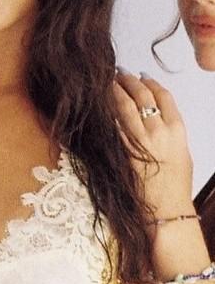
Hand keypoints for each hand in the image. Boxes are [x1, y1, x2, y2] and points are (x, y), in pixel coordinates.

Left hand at [113, 69, 193, 218]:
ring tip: (108, 82)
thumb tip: (156, 117)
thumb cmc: (175, 186)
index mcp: (177, 130)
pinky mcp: (123, 152)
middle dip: (129, 80)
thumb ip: (170, 132)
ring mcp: (140, 141)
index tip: (142, 75)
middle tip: (119, 73)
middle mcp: (159, 132)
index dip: (150, 82)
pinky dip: (106, 112)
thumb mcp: (182, 153)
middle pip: (143, 96)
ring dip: (115, 91)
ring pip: (125, 106)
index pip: (163, 96)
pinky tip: (100, 104)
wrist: (166, 210)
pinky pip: (113, 126)